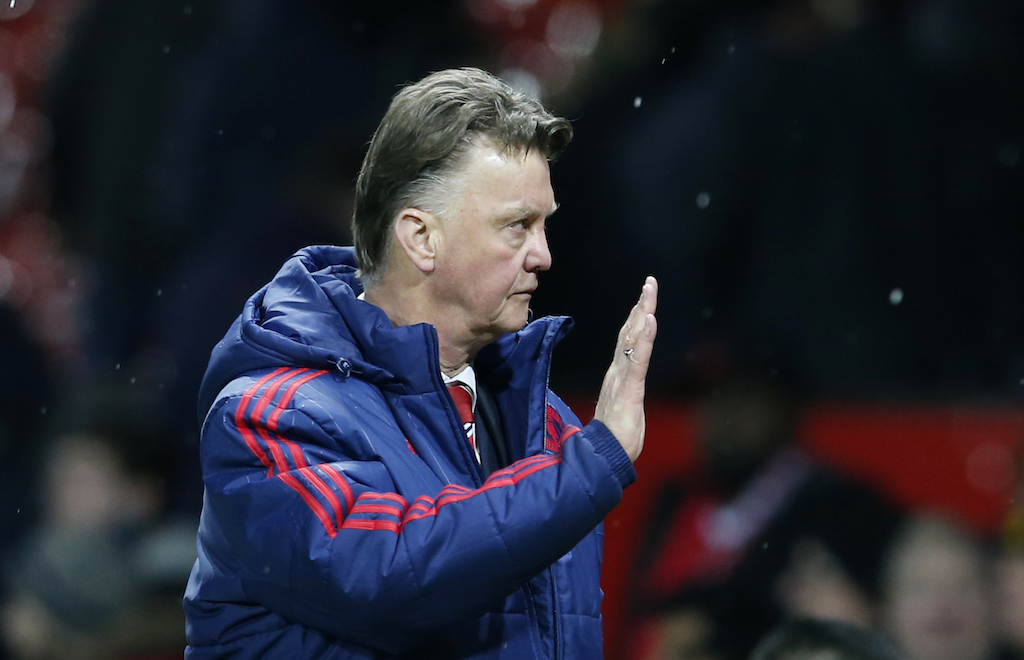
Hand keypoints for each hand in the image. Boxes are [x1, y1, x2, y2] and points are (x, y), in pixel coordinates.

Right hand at [593, 276, 657, 462]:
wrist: (605, 456)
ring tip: (649, 291)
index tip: (643, 299)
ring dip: (642, 313)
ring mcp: (622, 378)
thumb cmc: (615, 438)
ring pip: (633, 339)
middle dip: (640, 306)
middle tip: (649, 283)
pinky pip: (638, 358)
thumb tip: (623, 392)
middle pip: (630, 332)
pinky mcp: (629, 388)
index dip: (635, 318)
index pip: (628, 341)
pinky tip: (649, 319)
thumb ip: (624, 396)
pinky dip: (644, 337)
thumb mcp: (625, 410)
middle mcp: (618, 371)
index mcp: (618, 376)